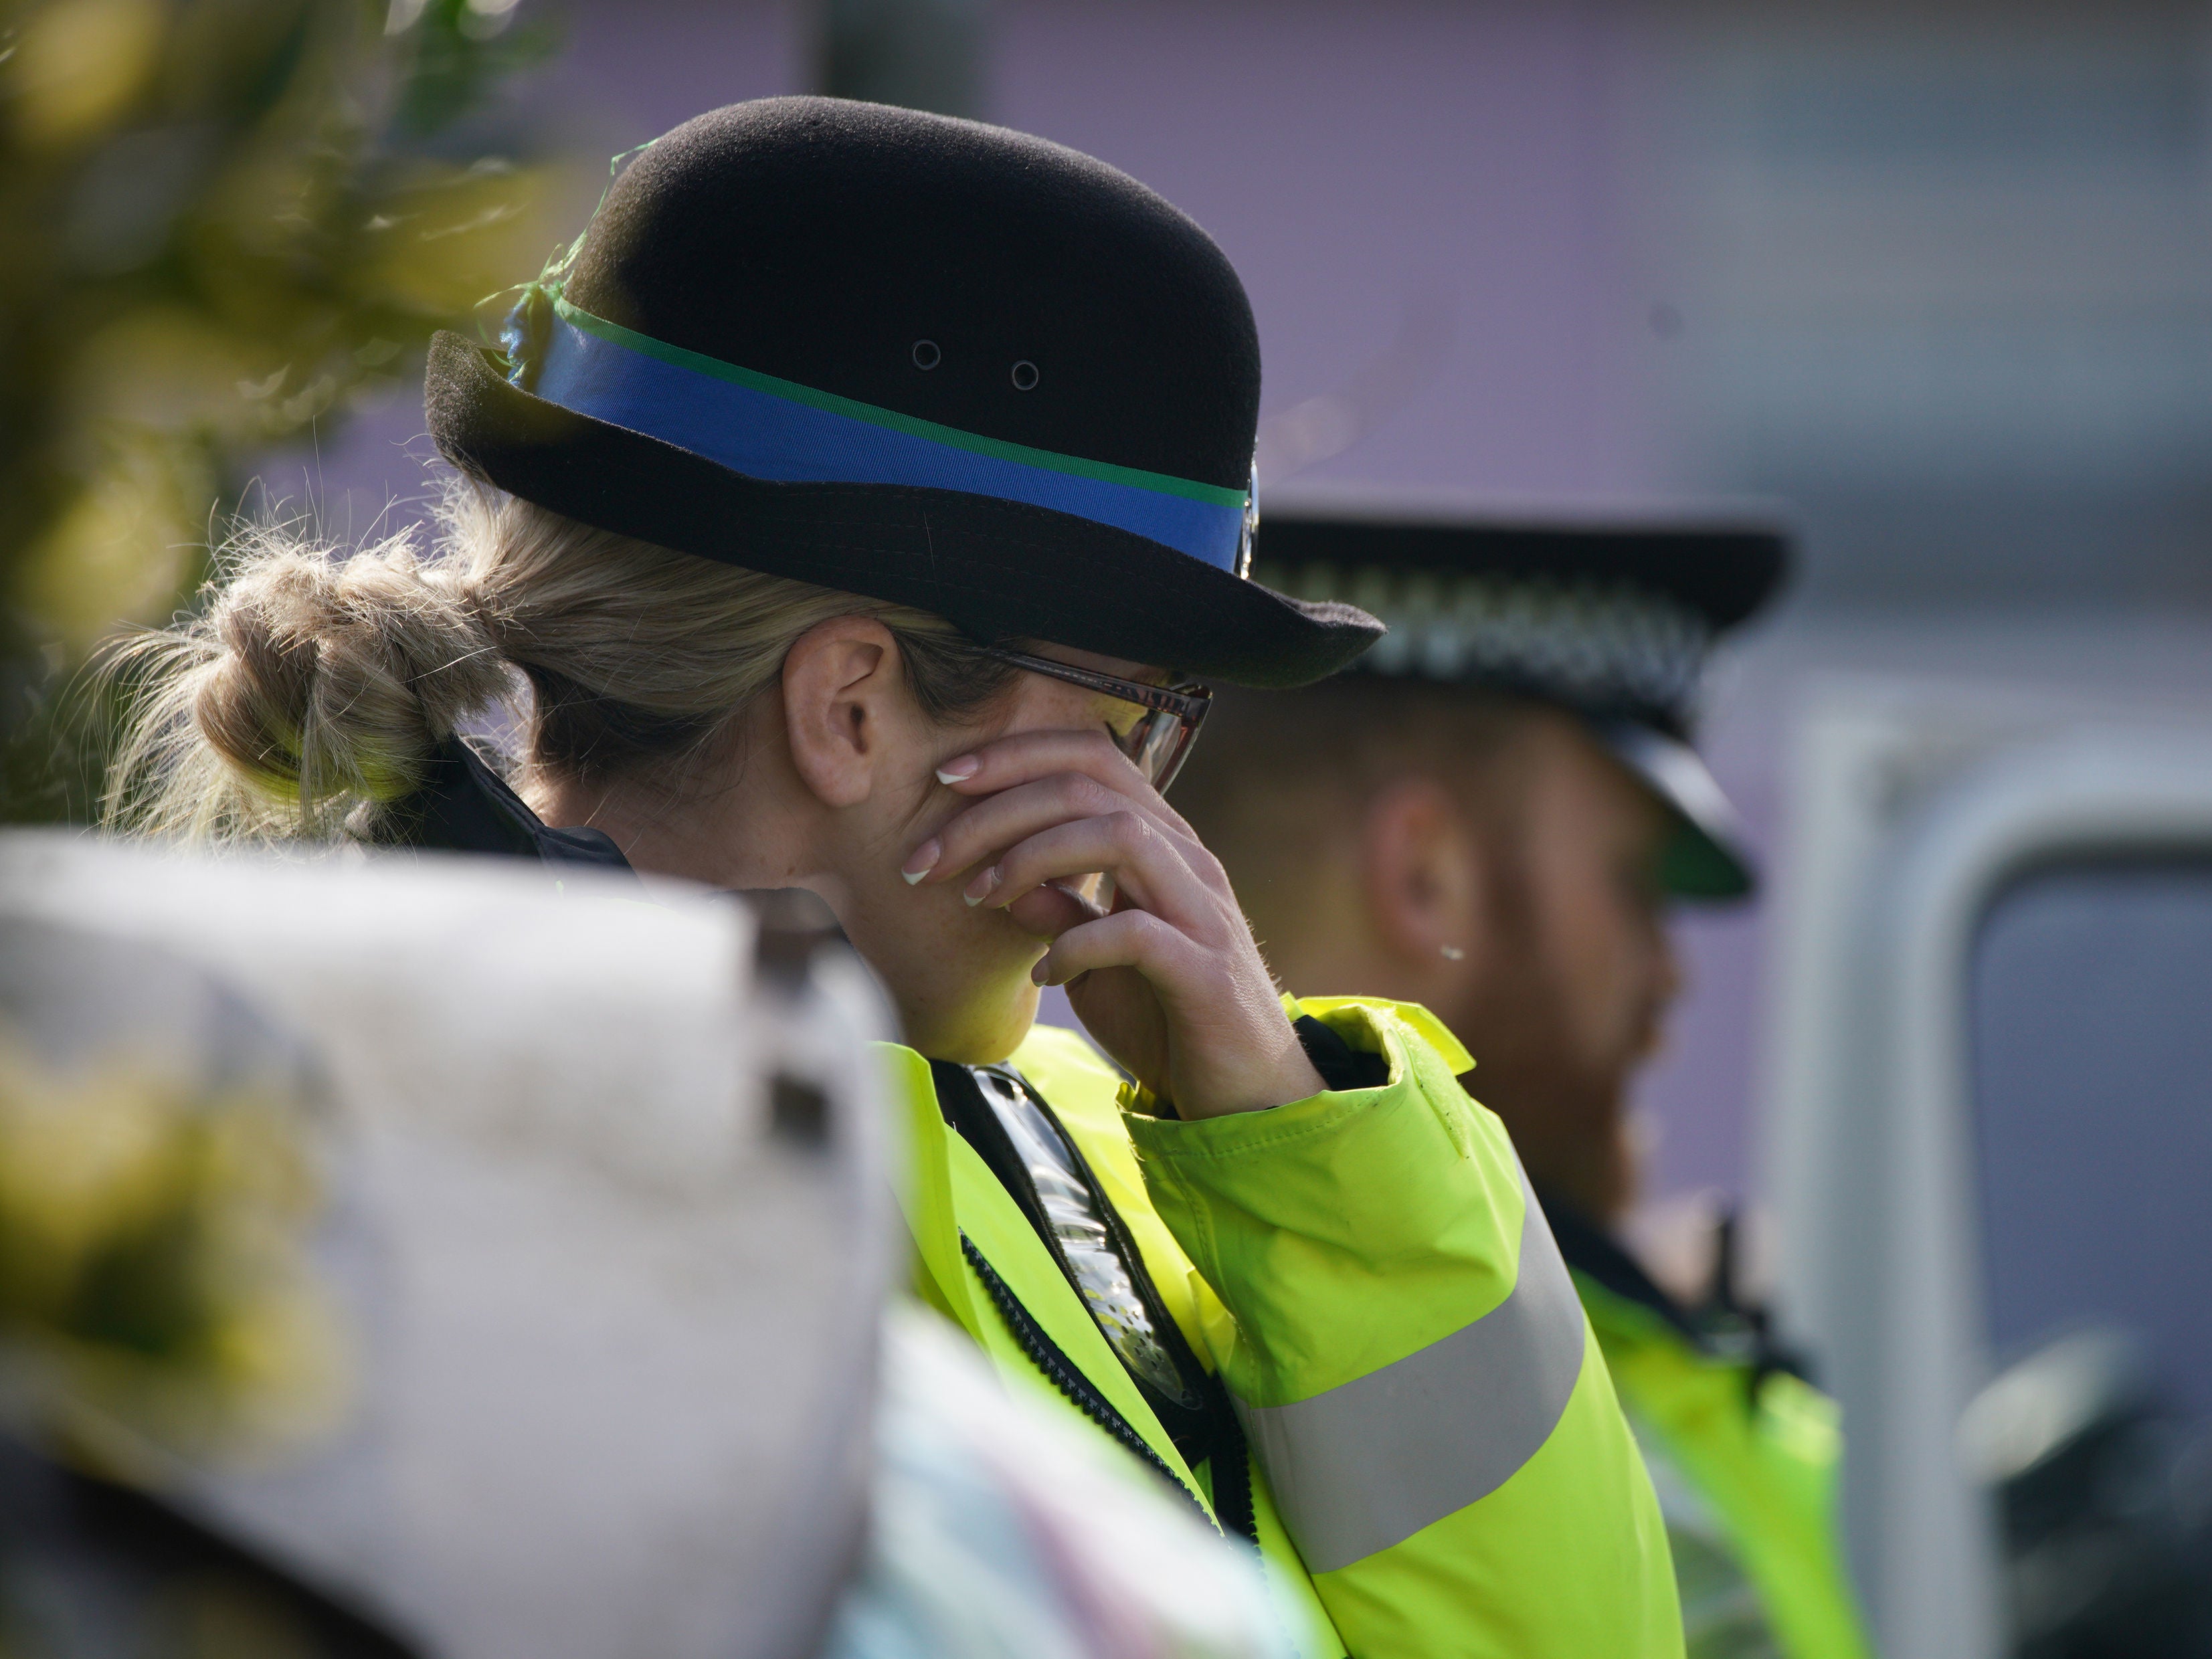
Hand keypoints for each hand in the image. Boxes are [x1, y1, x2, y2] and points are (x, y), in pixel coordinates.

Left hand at [901, 730, 1322, 1117]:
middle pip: (1089, 786)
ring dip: (1031, 857)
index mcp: (1162, 843)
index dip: (1015, 755)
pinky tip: (1042, 974)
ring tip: (980, 897)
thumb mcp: (1093, 959)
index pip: (1091, 758)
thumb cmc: (1166, 1019)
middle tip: (929, 856)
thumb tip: (999, 877)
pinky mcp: (1206, 972)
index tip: (946, 780)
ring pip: (1118, 834)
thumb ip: (1058, 912)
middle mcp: (1188, 860)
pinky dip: (1075, 944)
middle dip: (996, 810)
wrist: (1243, 1096)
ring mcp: (1203, 911)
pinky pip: (1136, 933)